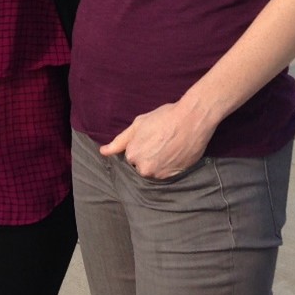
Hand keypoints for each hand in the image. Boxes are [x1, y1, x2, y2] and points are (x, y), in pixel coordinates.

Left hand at [99, 99, 214, 179]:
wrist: (192, 119)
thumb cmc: (164, 117)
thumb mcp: (138, 124)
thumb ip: (120, 141)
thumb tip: (103, 152)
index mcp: (133, 155)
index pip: (131, 156)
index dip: (141, 145)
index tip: (151, 137)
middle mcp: (144, 168)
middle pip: (142, 165)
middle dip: (148, 156)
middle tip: (161, 141)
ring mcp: (159, 174)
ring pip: (154, 170)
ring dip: (158, 162)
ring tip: (169, 146)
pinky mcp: (174, 176)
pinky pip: (166, 174)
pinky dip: (169, 166)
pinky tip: (175, 152)